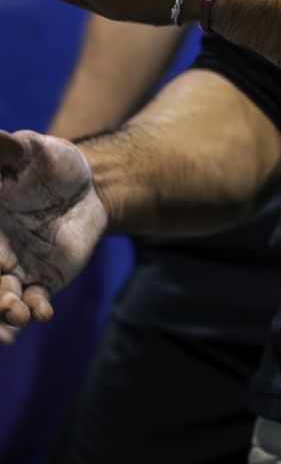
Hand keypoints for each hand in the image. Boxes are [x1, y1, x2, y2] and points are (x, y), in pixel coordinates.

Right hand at [0, 131, 106, 344]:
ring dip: (5, 310)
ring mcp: (17, 268)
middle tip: (2, 301)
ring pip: (3, 298)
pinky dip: (35, 309)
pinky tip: (42, 312)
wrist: (89, 182)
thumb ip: (7, 148)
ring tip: (17, 315)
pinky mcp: (44, 280)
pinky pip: (34, 301)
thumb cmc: (50, 161)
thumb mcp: (29, 148)